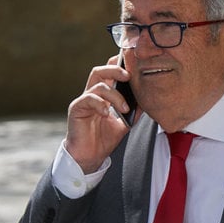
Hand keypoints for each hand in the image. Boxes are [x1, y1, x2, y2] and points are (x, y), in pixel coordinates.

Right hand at [65, 55, 132, 172]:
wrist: (90, 157)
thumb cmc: (104, 140)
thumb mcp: (125, 123)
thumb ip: (134, 111)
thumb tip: (147, 99)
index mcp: (103, 96)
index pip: (109, 73)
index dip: (119, 65)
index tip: (133, 67)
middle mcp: (92, 95)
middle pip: (100, 71)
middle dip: (115, 70)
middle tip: (128, 76)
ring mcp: (84, 101)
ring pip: (98, 85)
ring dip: (114, 95)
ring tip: (124, 108)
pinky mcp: (76, 109)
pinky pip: (88, 99)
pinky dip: (100, 104)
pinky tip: (107, 114)